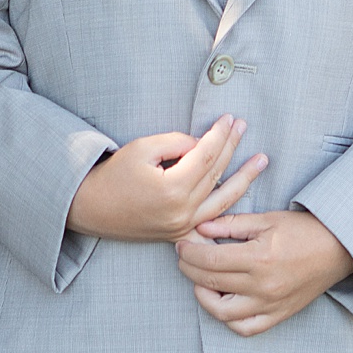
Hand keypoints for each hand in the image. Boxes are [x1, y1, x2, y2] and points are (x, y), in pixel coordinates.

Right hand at [66, 116, 262, 244]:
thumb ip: (176, 143)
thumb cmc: (113, 175)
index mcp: (172, 189)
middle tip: (244, 127)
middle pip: (216, 174)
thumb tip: (202, 143)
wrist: (91, 208)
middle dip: (232, 147)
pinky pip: (210, 225)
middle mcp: (182, 212)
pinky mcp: (179, 235)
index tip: (229, 118)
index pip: (206, 155)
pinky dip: (228, 215)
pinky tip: (246, 204)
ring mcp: (182, 227)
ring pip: (222, 201)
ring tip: (261, 162)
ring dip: (244, 179)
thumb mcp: (142, 148)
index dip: (219, 134)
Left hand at [176, 207, 352, 337]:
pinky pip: (246, 328)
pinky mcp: (278, 315)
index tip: (181, 245)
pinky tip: (223, 302)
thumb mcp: (267, 219)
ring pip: (222, 313)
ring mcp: (270, 304)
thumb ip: (231, 224)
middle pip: (210, 283)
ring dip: (203, 297)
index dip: (189, 253)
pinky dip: (229, 319)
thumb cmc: (304, 230)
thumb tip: (200, 228)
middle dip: (189, 269)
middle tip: (184, 258)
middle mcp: (263, 286)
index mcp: (259, 258)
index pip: (210, 260)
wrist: (339, 249)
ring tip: (200, 281)